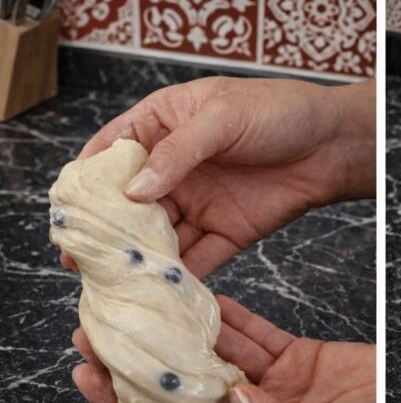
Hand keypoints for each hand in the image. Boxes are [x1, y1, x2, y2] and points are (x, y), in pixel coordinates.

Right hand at [64, 75, 374, 277]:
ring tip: (117, 281)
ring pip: (162, 237)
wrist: (330, 143)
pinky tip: (163, 291)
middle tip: (81, 258)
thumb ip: (176, 154)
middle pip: (131, 204)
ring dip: (142, 259)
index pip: (113, 150)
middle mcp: (175, 170)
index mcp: (163, 126)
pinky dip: (182, 276)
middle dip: (108, 231)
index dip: (89, 178)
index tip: (68, 206)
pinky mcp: (226, 233)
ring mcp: (199, 203)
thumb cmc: (276, 111)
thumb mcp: (220, 118)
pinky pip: (198, 257)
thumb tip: (133, 191)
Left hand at [72, 296, 375, 402]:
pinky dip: (227, 316)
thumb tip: (236, 398)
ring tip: (140, 308)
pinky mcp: (292, 360)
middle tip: (99, 340)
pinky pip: (252, 335)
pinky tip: (197, 296)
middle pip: (182, 397)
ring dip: (177, 336)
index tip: (97, 385)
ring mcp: (270, 391)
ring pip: (213, 359)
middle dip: (140, 369)